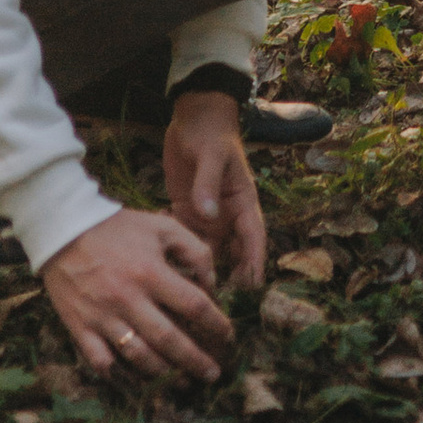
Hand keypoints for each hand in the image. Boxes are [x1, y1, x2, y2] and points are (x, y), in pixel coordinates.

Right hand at [43, 206, 233, 384]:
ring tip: (182, 382)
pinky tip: (137, 383)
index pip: (194, 306)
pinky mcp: (81, 328)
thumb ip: (194, 250)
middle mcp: (130, 299)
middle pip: (170, 340)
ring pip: (139, 357)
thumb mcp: (163, 226)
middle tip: (213, 375)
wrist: (65, 230)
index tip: (228, 336)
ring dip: (164, 373)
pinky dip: (120, 376)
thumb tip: (211, 283)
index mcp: (152, 272)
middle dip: (196, 361)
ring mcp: (104, 317)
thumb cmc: (119, 228)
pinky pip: (102, 362)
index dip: (216, 324)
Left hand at [165, 91, 266, 288]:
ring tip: (190, 301)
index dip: (254, 264)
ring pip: (209, 253)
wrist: (194, 115)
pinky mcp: (186, 213)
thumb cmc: (211, 132)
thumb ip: (208, 183)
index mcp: (243, 201)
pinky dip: (180, 258)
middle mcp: (227, 214)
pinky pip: (185, 242)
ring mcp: (207, 216)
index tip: (252, 290)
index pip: (253, 238)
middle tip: (218, 307)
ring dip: (202, 274)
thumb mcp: (211, 154)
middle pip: (233, 254)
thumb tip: (208, 214)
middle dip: (229, 280)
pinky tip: (167, 276)